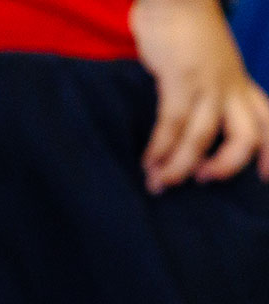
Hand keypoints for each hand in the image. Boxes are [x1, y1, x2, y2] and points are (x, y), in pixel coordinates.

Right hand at [132, 0, 268, 191]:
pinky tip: (148, 161)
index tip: (265, 178)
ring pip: (204, 136)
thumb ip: (209, 88)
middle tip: (203, 180)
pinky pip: (173, 122)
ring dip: (181, 164)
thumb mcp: (211, 63)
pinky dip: (160, 146)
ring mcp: (208, 83)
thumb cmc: (187, 32)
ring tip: (160, 182)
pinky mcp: (180, 78)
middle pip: (248, 135)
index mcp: (241, 84)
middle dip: (228, 165)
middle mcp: (231, 87)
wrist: (176, 0)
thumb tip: (190, 122)